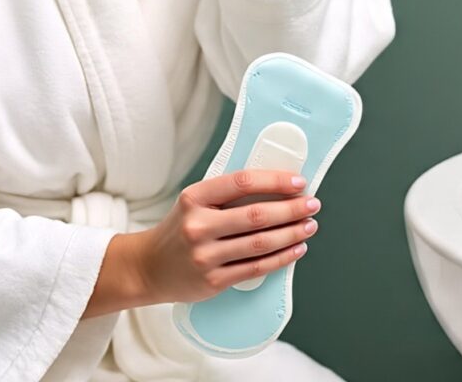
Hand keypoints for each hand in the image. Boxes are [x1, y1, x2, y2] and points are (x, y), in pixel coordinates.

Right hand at [130, 170, 320, 304]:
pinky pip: (256, 268)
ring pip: (260, 243)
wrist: (149, 267)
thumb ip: (227, 195)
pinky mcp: (213, 281)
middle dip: (291, 209)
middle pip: (256, 215)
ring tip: (309, 226)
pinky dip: (281, 258)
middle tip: (312, 204)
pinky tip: (296, 248)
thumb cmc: (179, 229)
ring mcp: (205, 256)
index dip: (275, 180)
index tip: (298, 182)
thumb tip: (276, 187)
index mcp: (194, 197)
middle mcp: (198, 225)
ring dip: (291, 233)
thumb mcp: (194, 202)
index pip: (242, 182)